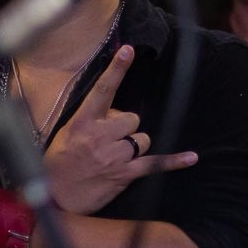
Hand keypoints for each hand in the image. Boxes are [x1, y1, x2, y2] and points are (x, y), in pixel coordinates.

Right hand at [42, 45, 197, 215]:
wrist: (55, 197)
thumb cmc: (59, 164)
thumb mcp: (66, 135)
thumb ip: (90, 120)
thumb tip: (115, 113)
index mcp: (82, 122)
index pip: (102, 90)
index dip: (116, 69)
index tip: (127, 50)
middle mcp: (99, 136)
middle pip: (132, 118)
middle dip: (126, 128)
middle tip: (108, 142)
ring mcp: (113, 155)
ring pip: (142, 139)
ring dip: (134, 146)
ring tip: (114, 159)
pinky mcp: (124, 174)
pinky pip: (154, 163)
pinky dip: (173, 161)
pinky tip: (192, 158)